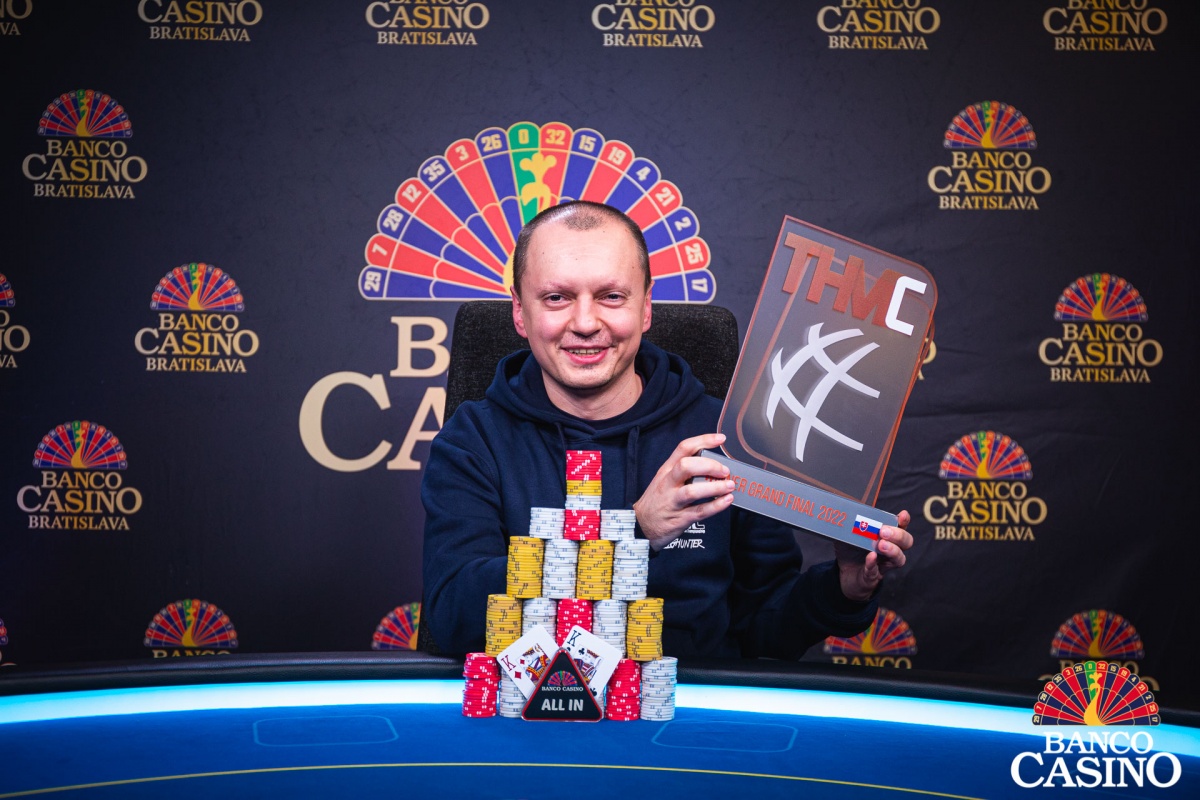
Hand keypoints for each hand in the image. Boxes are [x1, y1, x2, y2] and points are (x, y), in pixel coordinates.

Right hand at [632, 433, 734, 549]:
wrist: (639, 525)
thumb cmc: (658, 500)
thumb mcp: (665, 479)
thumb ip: (685, 471)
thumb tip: (713, 464)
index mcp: (667, 470)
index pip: (684, 448)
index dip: (703, 440)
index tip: (720, 439)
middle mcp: (668, 483)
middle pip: (686, 466)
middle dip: (709, 466)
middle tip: (725, 471)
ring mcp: (672, 501)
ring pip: (692, 491)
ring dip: (714, 488)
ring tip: (729, 486)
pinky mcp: (679, 519)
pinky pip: (699, 512)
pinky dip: (715, 506)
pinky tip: (726, 501)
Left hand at [835, 510, 911, 601]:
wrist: (845, 574)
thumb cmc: (851, 551)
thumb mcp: (849, 533)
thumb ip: (849, 521)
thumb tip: (843, 507)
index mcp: (886, 536)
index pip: (901, 527)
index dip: (904, 521)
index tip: (902, 515)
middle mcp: (890, 550)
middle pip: (906, 542)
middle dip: (898, 535)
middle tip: (883, 531)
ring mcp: (884, 564)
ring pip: (899, 559)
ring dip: (892, 550)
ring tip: (881, 544)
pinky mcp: (873, 576)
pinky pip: (876, 571)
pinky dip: (873, 563)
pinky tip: (870, 557)